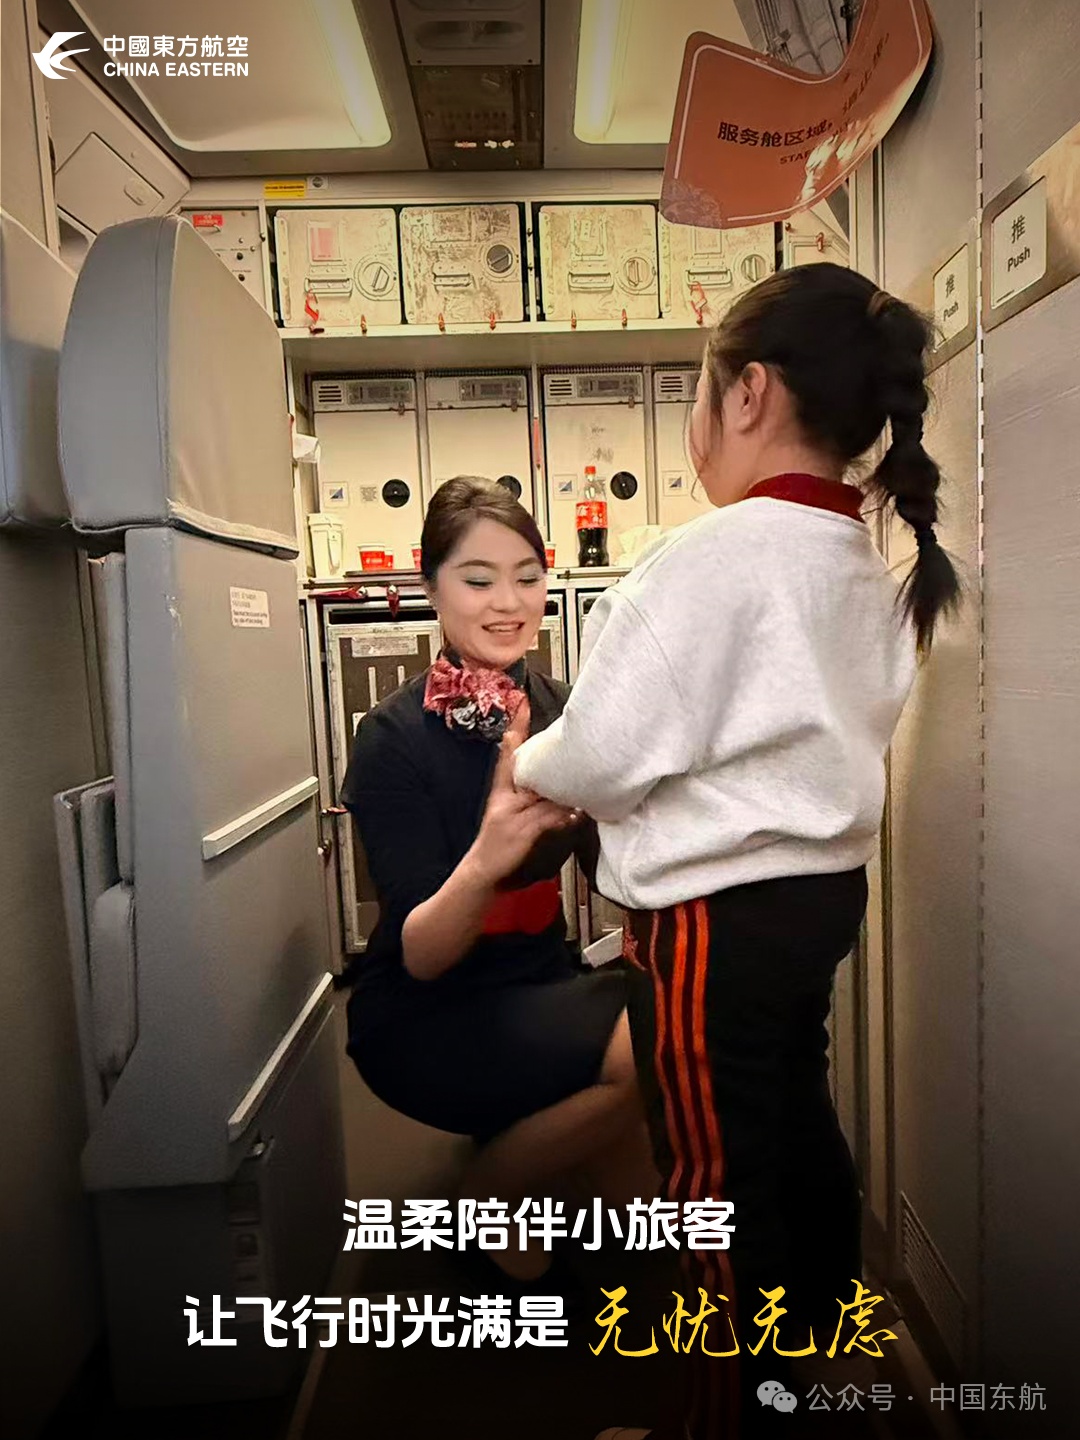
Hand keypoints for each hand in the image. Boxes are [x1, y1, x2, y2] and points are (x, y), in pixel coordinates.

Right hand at [466, 698, 579, 885]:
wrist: (482, 871)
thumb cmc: (500, 842)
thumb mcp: (508, 812)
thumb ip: (530, 795)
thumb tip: (555, 781)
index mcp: (502, 790)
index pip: (508, 753)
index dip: (516, 728)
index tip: (523, 703)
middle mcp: (508, 798)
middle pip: (529, 767)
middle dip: (546, 751)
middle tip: (568, 731)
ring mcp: (514, 815)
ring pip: (544, 792)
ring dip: (565, 785)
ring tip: (588, 774)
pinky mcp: (523, 832)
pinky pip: (548, 819)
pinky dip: (564, 816)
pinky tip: (579, 812)